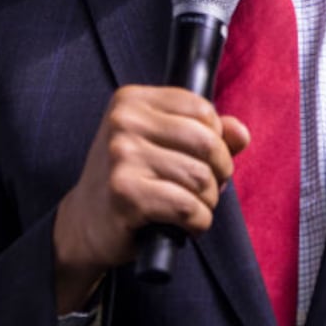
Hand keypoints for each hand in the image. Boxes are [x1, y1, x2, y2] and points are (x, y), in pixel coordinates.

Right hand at [52, 86, 249, 311]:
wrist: (86, 222)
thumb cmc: (131, 179)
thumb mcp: (164, 145)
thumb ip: (208, 133)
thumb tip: (240, 133)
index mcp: (131, 100)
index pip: (202, 110)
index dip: (216, 139)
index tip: (203, 159)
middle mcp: (123, 123)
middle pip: (206, 142)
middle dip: (220, 171)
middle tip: (206, 188)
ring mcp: (121, 157)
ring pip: (201, 178)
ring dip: (209, 201)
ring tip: (193, 207)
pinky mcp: (126, 195)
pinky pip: (188, 207)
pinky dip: (199, 222)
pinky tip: (186, 225)